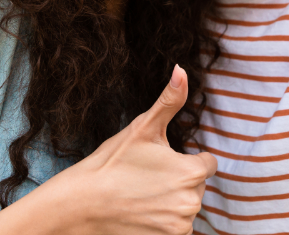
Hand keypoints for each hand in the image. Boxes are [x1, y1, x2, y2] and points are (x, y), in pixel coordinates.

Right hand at [69, 64, 217, 234]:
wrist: (80, 205)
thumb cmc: (111, 163)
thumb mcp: (142, 128)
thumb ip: (169, 100)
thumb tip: (182, 69)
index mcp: (192, 171)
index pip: (208, 163)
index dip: (187, 159)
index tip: (162, 161)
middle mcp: (192, 202)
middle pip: (196, 186)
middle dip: (178, 180)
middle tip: (146, 177)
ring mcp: (180, 226)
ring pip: (186, 207)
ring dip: (171, 202)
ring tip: (141, 195)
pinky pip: (176, 228)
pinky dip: (163, 221)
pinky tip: (141, 212)